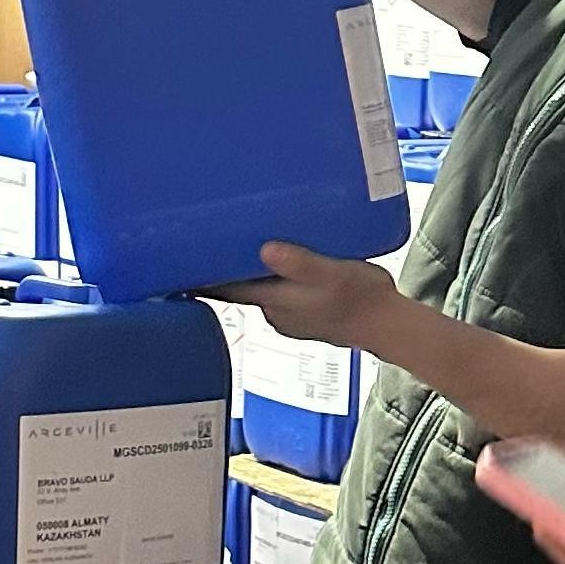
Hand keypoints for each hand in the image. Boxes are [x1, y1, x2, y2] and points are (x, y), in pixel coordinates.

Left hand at [210, 242, 400, 348]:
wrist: (388, 327)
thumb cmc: (362, 298)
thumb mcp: (332, 274)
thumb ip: (300, 264)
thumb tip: (265, 250)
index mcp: (274, 300)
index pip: (226, 289)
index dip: (201, 276)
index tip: (177, 261)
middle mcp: (275, 311)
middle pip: (240, 287)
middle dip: (227, 267)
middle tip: (215, 237)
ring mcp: (290, 316)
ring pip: (261, 290)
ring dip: (252, 272)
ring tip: (249, 242)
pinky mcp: (305, 315)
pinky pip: (281, 294)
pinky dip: (275, 279)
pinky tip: (284, 263)